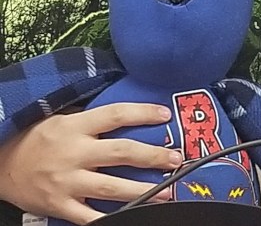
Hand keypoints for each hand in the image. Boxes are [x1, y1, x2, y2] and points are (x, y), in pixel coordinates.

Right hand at [0, 103, 182, 224]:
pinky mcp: (60, 206)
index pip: (116, 115)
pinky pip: (90, 217)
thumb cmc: (39, 136)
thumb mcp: (64, 118)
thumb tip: (131, 113)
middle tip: (175, 159)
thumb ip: (94, 119)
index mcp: (77, 127)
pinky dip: (111, 218)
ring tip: (167, 191)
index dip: (142, 113)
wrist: (2, 162)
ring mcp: (68, 182)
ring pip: (112, 188)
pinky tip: (133, 216)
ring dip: (142, 190)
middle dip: (152, 156)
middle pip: (121, 153)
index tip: (165, 114)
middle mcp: (75, 153)